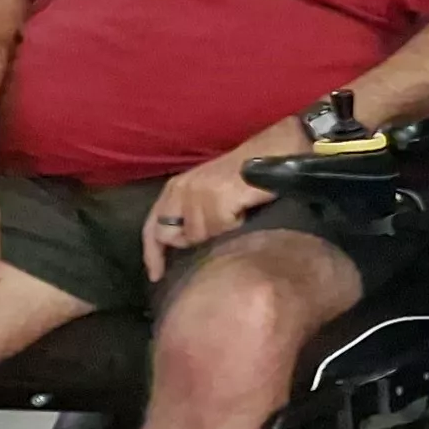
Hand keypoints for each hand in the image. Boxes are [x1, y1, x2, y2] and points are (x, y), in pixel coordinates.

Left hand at [140, 119, 311, 282]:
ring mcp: (198, 194)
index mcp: (175, 188)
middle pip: (175, 236)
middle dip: (194, 241)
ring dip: (220, 233)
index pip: (153, 227)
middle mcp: (182, 190)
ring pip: (201, 236)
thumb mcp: (209, 192)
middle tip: (220, 231)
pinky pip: (221, 229)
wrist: (275, 152)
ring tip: (237, 217)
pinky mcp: (218, 198)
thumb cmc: (245, 175)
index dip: (152, 254)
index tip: (157, 276)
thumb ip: (192, 214)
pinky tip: (245, 213)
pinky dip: (236, 226)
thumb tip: (186, 245)